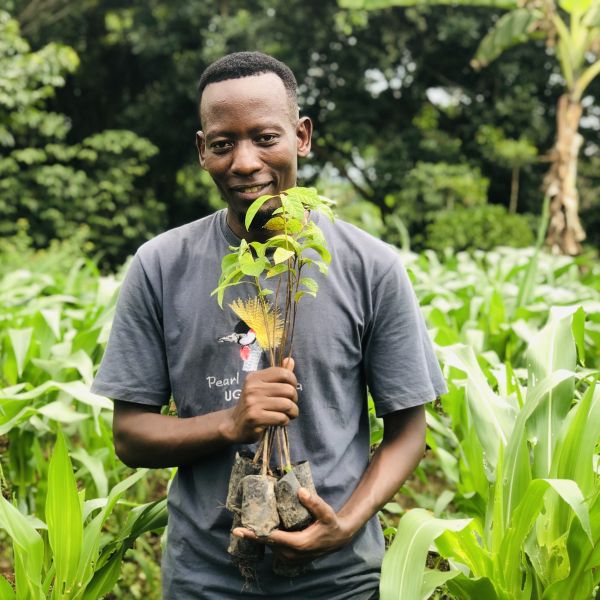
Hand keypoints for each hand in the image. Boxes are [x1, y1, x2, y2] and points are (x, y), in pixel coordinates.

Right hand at [219, 358, 297, 443]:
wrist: (234, 425)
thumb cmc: (253, 405)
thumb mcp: (262, 387)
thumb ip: (277, 375)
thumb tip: (290, 360)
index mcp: (255, 377)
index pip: (283, 373)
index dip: (293, 382)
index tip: (290, 390)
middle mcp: (252, 388)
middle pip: (288, 390)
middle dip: (294, 400)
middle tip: (289, 406)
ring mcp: (252, 403)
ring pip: (287, 405)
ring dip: (292, 412)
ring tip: (288, 415)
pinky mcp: (255, 418)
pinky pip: (281, 418)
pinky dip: (285, 421)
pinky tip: (280, 422)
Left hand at [232, 487, 353, 561]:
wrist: (338, 539)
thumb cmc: (331, 524)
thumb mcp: (326, 512)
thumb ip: (314, 502)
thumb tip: (300, 490)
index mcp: (298, 543)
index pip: (271, 538)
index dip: (254, 534)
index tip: (238, 531)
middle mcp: (291, 553)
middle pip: (267, 543)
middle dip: (253, 534)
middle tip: (239, 523)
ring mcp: (291, 558)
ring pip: (270, 546)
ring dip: (261, 536)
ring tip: (250, 523)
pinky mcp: (291, 557)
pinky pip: (275, 548)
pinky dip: (268, 539)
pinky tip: (264, 529)